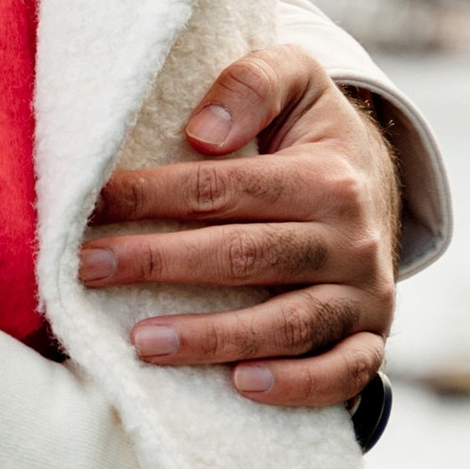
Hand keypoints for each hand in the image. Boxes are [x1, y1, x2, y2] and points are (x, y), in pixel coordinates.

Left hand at [78, 48, 398, 412]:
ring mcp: (364, 294)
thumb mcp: (297, 82)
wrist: (381, 188)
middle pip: (247, 257)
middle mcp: (350, 239)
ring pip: (290, 323)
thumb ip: (252, 84)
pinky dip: (298, 384)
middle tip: (88, 270)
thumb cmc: (312, 137)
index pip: (225, 189)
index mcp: (326, 177)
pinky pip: (346, 372)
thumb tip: (202, 130)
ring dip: (214, 337)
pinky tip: (240, 386)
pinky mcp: (370, 337)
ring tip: (142, 341)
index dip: (152, 197)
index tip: (90, 207)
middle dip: (159, 264)